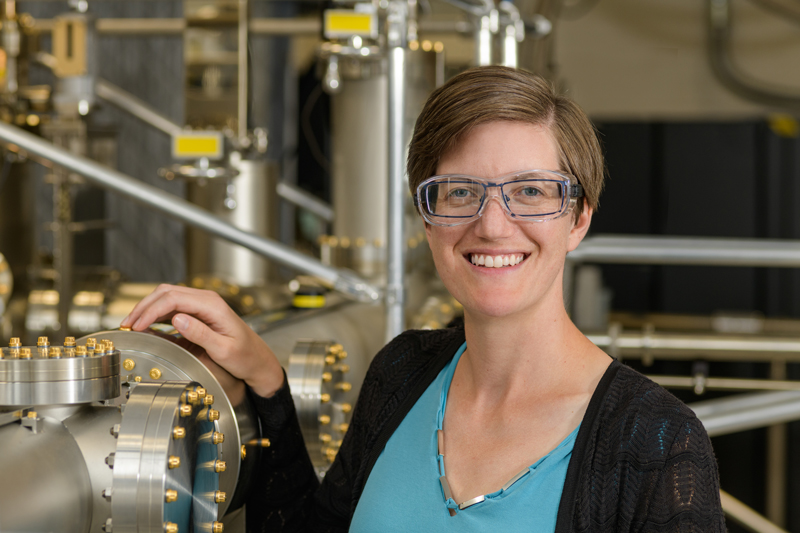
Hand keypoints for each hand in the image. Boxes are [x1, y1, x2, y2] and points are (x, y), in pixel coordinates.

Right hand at [121, 284, 284, 397]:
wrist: (257, 360)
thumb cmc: (245, 357)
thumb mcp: (224, 350)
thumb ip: (201, 333)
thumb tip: (177, 318)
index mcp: (213, 305)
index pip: (174, 298)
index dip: (151, 310)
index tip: (136, 325)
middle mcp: (207, 300)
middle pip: (166, 293)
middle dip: (144, 307)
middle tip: (127, 325)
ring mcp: (202, 305)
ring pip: (167, 297)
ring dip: (147, 308)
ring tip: (131, 325)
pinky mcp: (198, 313)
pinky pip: (173, 307)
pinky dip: (156, 313)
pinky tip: (145, 324)